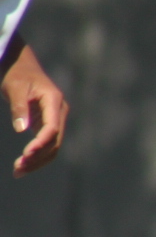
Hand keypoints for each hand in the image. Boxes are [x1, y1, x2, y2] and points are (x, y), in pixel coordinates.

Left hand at [2, 42, 66, 176]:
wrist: (20, 65)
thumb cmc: (17, 74)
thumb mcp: (16, 88)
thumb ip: (19, 108)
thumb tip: (21, 130)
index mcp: (54, 102)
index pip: (52, 128)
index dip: (40, 143)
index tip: (25, 154)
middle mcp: (59, 112)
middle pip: (54, 142)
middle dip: (37, 158)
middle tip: (17, 169)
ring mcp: (55, 119)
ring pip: (52, 147)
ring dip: (37, 160)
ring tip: (17, 171)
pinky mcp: (47, 123)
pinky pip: (45, 144)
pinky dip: (35, 156)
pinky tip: (22, 165)